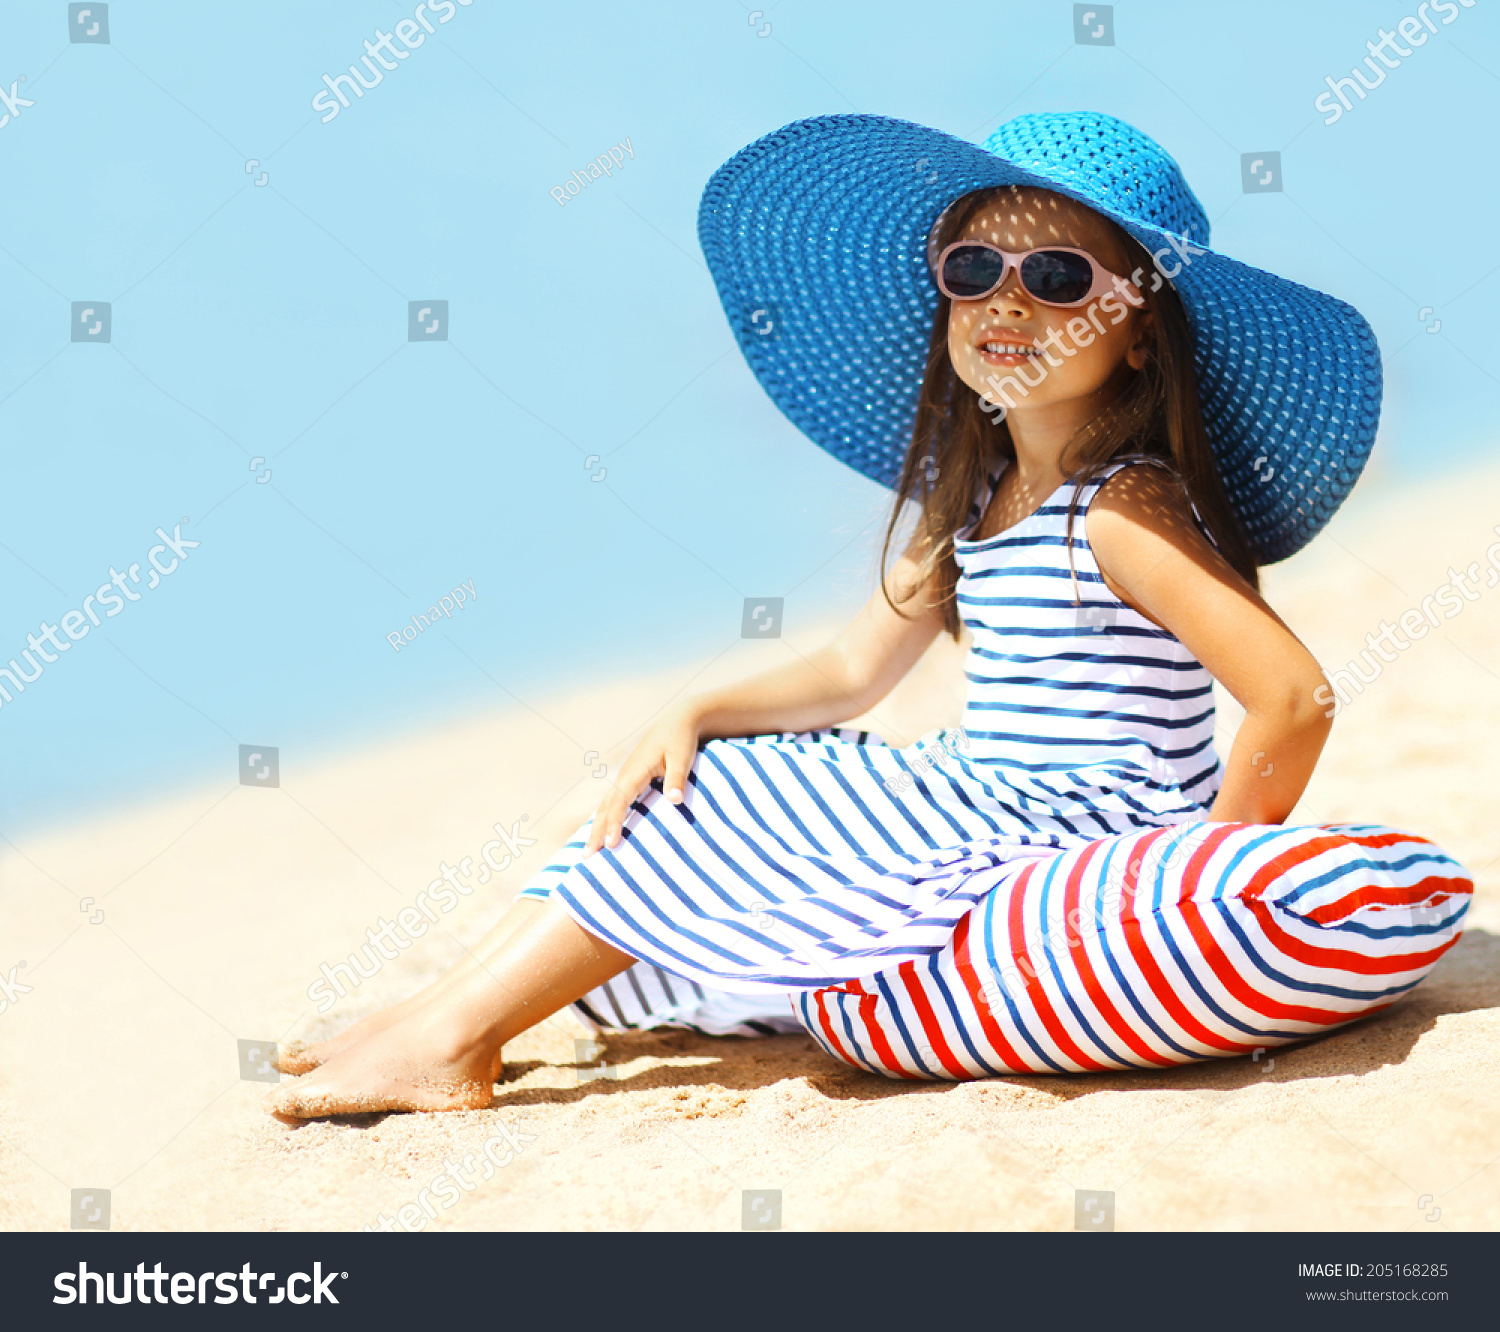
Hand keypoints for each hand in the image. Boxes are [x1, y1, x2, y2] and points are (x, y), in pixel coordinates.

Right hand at [583, 705, 700, 855]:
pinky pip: (614, 802)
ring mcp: (626, 777)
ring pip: (606, 805)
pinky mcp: (631, 779)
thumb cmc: (681, 738)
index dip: (614, 823)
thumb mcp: (682, 756)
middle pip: (606, 807)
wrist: (679, 720)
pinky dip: (606, 818)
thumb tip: (674, 800)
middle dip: (596, 831)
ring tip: (589, 850)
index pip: (619, 801)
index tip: (611, 844)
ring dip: (597, 827)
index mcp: (635, 771)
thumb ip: (677, 778)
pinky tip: (604, 831)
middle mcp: (625, 775)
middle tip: (587, 857)